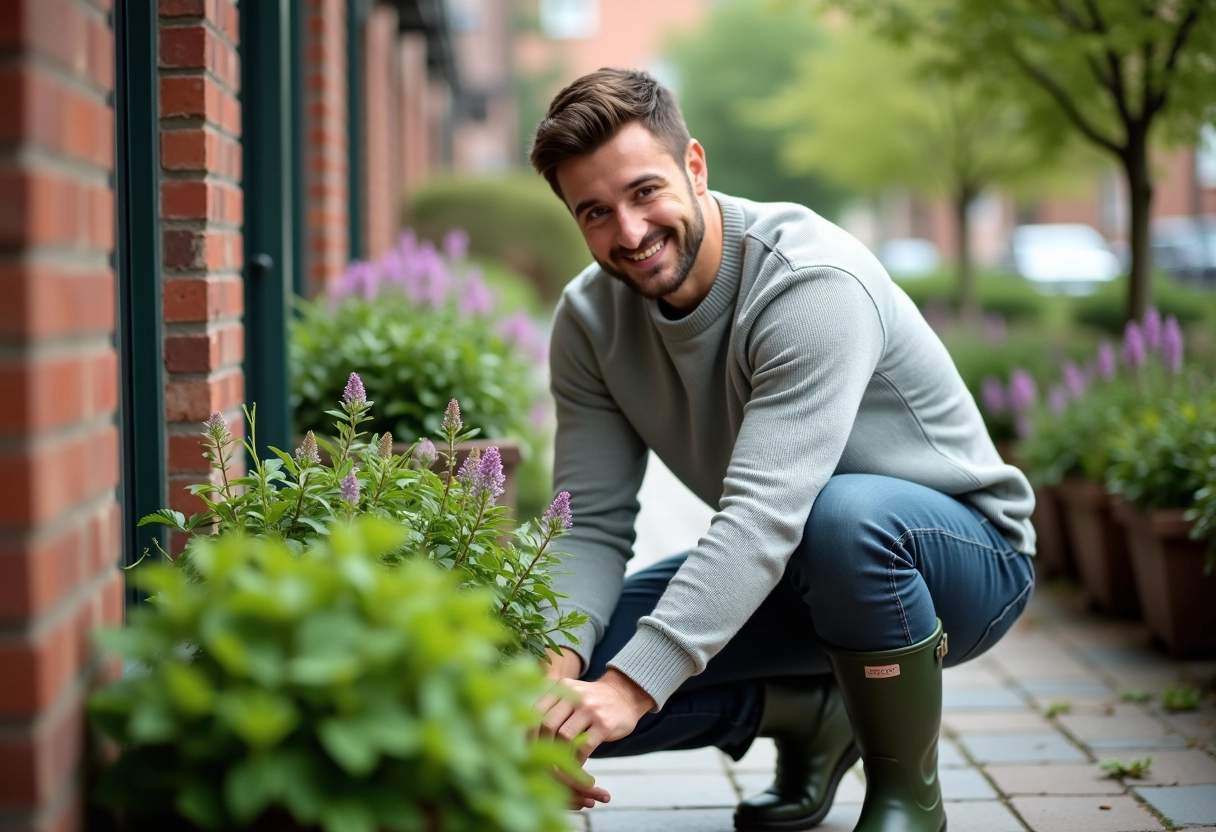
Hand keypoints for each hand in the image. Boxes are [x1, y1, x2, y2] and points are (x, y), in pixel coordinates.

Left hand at [537, 648, 607, 808]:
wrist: (626, 694)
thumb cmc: (592, 702)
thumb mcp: (571, 695)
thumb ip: (551, 709)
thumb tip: (525, 737)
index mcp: (561, 688)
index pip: (535, 712)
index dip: (527, 734)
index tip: (525, 751)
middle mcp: (574, 696)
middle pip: (547, 724)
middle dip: (541, 747)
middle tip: (540, 763)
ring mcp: (590, 709)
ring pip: (564, 737)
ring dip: (559, 756)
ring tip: (558, 767)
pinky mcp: (604, 723)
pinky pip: (584, 746)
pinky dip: (577, 761)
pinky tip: (577, 766)